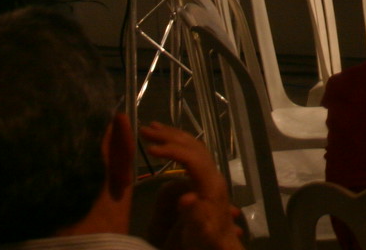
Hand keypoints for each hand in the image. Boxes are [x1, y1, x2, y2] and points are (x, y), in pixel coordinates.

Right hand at [141, 121, 244, 249]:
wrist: (221, 245)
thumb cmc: (208, 239)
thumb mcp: (200, 230)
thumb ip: (194, 214)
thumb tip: (186, 197)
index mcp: (210, 184)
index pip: (191, 158)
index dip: (171, 150)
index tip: (150, 148)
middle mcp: (212, 173)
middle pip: (193, 146)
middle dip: (168, 135)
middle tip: (144, 129)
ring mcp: (210, 174)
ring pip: (194, 146)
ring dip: (173, 135)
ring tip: (152, 128)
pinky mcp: (205, 178)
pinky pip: (193, 152)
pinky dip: (178, 142)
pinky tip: (166, 142)